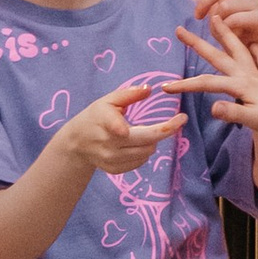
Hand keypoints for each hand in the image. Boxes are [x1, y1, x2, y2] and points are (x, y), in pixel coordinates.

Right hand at [55, 78, 184, 176]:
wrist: (76, 143)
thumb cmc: (95, 117)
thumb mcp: (107, 100)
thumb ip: (129, 94)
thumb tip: (149, 89)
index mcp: (105, 121)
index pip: (124, 128)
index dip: (151, 128)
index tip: (178, 119)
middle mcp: (108, 143)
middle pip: (148, 140)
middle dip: (167, 130)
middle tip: (181, 119)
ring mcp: (111, 159)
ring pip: (147, 152)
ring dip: (153, 141)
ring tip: (147, 131)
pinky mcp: (115, 170)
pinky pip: (141, 161)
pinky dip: (144, 151)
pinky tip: (137, 144)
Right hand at [172, 13, 257, 149]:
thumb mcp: (254, 121)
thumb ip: (233, 113)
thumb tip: (212, 107)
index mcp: (241, 85)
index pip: (207, 83)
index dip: (184, 85)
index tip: (165, 88)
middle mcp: (247, 75)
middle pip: (218, 56)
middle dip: (197, 43)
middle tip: (180, 30)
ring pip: (237, 49)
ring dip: (224, 35)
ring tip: (215, 19)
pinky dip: (255, 49)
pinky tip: (253, 44)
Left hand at [199, 0, 257, 55]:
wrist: (242, 53)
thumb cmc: (230, 29)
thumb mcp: (217, 3)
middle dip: (207, 2)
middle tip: (199, 15)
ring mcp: (256, 3)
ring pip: (225, 5)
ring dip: (217, 20)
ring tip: (224, 28)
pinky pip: (233, 18)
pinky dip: (226, 28)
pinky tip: (234, 33)